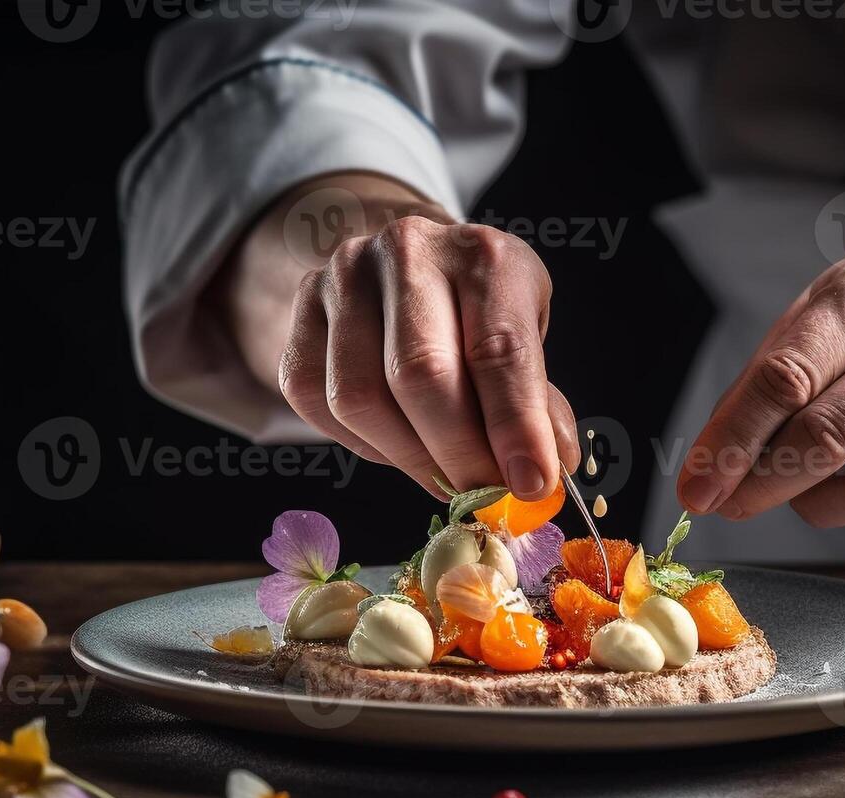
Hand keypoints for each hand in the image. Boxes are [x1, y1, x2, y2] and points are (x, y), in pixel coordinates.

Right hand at [220, 174, 577, 500]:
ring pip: (359, 398)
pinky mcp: (301, 314)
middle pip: (419, 375)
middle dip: (457, 455)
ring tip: (444, 474)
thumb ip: (538, 403)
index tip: (530, 484)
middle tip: (484, 497)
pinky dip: (361, 442)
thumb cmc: (475, 308)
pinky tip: (396, 441)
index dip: (515, 426)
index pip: (498, 350)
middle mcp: (407, 253)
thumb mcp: (525, 335)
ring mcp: (343, 279)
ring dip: (407, 457)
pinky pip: (316, 403)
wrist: (406, 263)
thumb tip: (544, 478)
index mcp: (482, 256)